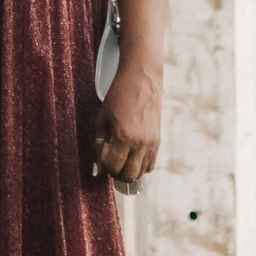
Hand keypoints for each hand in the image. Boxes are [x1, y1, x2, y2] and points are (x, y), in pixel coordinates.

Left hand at [92, 61, 161, 190]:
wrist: (142, 80)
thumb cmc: (118, 96)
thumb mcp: (102, 117)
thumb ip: (99, 143)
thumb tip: (97, 169)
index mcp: (123, 136)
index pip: (112, 165)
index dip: (103, 165)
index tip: (101, 156)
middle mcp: (140, 143)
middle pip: (129, 175)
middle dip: (117, 173)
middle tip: (110, 164)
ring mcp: (151, 143)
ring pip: (141, 173)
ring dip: (129, 171)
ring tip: (120, 160)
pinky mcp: (158, 141)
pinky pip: (151, 164)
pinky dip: (140, 166)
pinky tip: (132, 157)